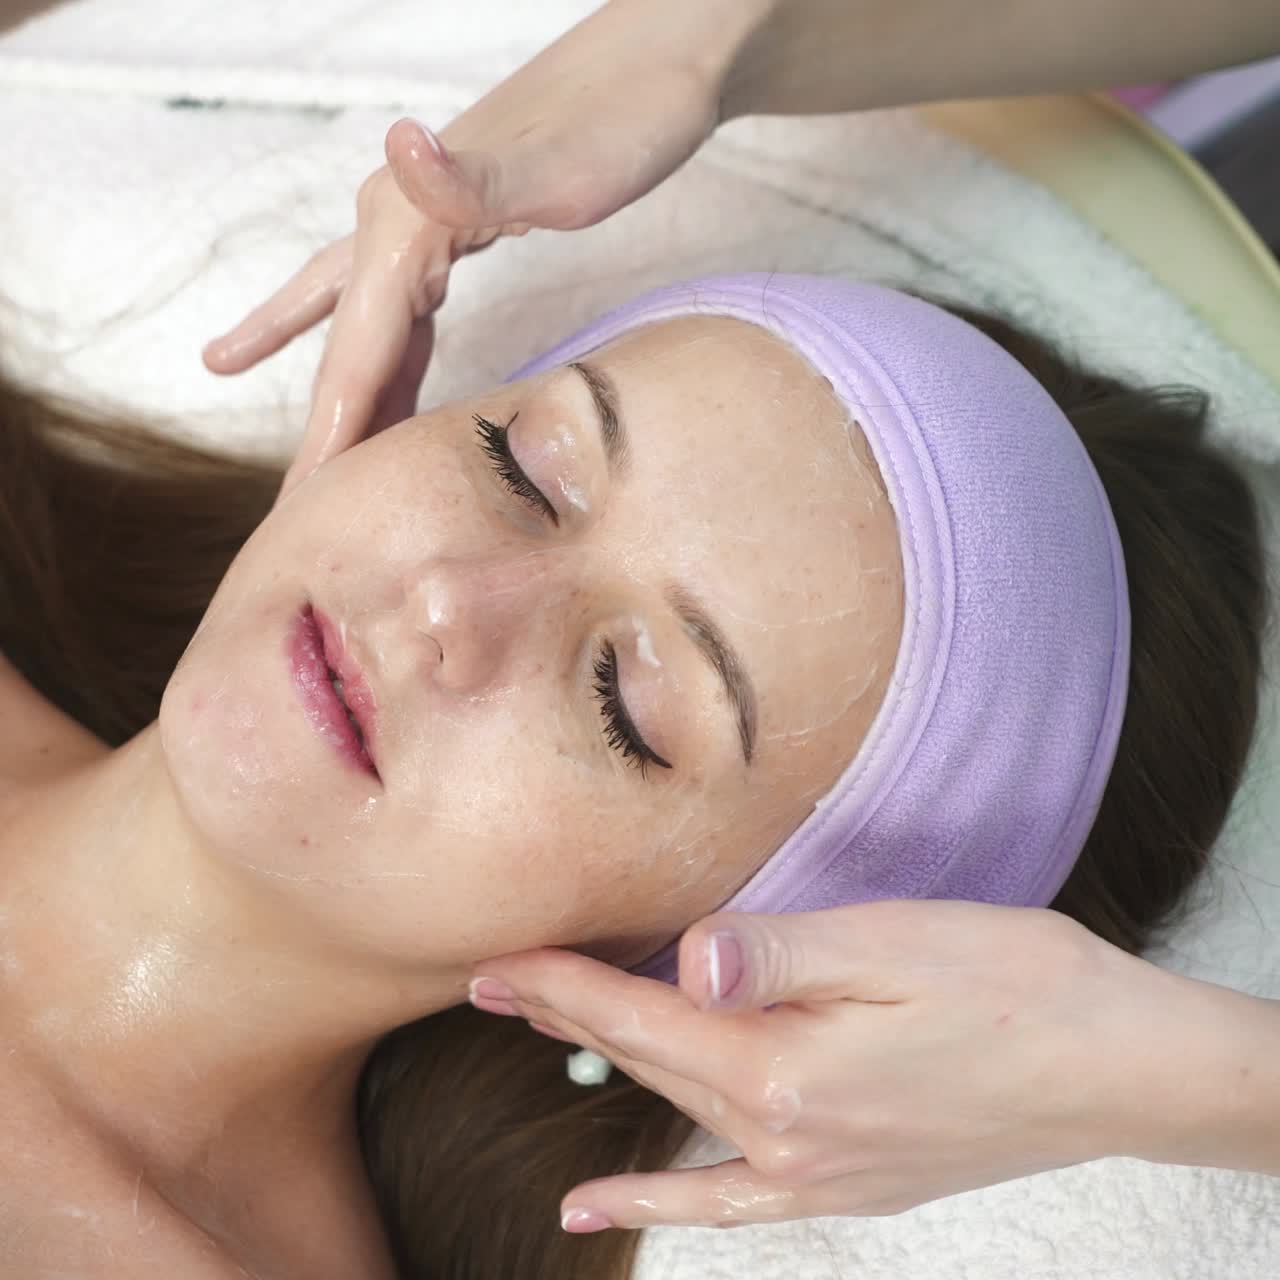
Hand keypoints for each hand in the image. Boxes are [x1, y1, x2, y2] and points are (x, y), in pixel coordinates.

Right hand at [201, 0, 735, 502]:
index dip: (332, 435)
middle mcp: (395, 224)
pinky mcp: (452, 233)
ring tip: (306, 468)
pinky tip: (373, 386)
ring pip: (361, 333)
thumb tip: (399, 144)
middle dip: (321, 434)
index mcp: (406, 224)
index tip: (306, 511)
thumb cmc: (627, 117)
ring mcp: (420, 228)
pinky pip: (396, 314)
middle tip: (291, 516)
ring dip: (339, 401)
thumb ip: (478, 177)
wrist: (663, 59)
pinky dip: (378, 359)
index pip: (355, 352)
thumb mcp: (563, 165)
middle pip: (345, 350)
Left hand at [468, 898, 1209, 1229]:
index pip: (639, 1018)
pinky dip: (658, 1197)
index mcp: (784, 1070)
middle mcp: (784, 1137)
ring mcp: (813, 1172)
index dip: (560, 985)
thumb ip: (776, 958)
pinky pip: (724, 1202)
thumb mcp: (892, 944)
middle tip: (492, 982)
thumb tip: (682, 961)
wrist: (1115, 1064)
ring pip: (674, 1114)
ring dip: (603, 1070)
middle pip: (645, 1063)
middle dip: (563, 1016)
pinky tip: (600, 1205)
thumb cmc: (1010, 984)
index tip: (494, 960)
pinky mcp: (845, 1180)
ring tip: (536, 1039)